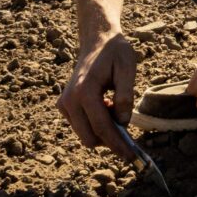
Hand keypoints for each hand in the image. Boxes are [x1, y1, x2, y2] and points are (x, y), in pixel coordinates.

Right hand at [57, 31, 136, 160]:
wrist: (97, 40)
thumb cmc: (115, 52)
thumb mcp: (128, 68)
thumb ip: (125, 95)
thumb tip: (123, 122)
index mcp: (84, 91)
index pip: (101, 127)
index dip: (117, 143)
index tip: (131, 156)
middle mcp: (69, 101)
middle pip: (90, 137)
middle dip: (110, 140)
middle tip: (129, 134)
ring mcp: (64, 104)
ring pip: (85, 134)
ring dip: (103, 130)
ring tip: (116, 108)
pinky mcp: (64, 106)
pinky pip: (81, 126)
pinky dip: (95, 123)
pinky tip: (106, 106)